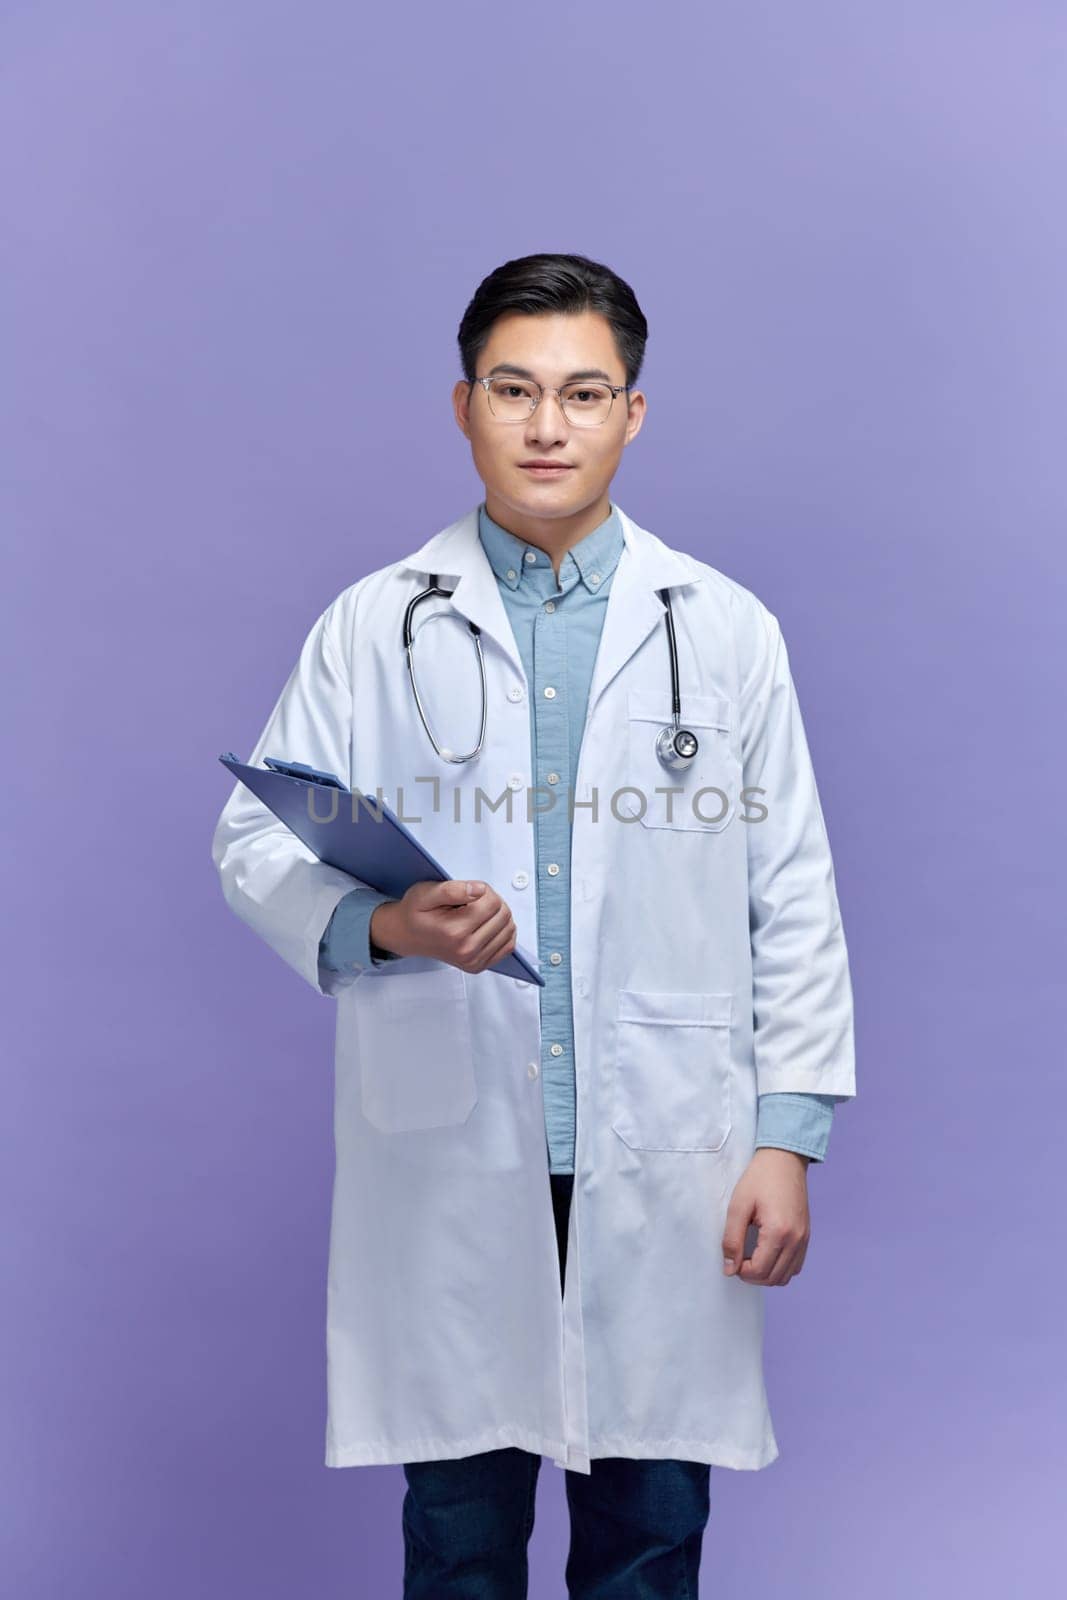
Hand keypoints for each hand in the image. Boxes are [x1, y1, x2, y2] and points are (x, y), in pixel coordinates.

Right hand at [370, 880, 517, 973]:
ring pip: (509, 928)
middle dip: (492, 901)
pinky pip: (508, 946)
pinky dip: (503, 931)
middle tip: (472, 901)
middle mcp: (466, 950)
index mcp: (455, 932)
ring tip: (477, 912)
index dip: (484, 890)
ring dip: (497, 915)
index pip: (493, 902)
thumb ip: (453, 889)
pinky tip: (487, 925)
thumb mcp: (426, 892)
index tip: (469, 891)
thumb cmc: (416, 913)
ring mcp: (474, 961)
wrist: (407, 935)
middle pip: (503, 915)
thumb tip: (480, 890)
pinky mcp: (478, 966)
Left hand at [721, 1148, 811, 1286]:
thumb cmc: (760, 1178)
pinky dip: (780, 1268)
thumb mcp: (738, 1206)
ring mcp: (804, 1239)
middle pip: (773, 1278)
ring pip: (786, 1276)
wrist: (784, 1160)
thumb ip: (732, 1240)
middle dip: (752, 1276)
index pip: (759, 1270)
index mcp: (778, 1232)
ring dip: (767, 1275)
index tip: (731, 1259)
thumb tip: (729, 1268)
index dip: (741, 1271)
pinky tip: (767, 1255)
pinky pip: (795, 1265)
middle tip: (738, 1260)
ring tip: (751, 1258)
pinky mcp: (806, 1236)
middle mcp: (796, 1240)